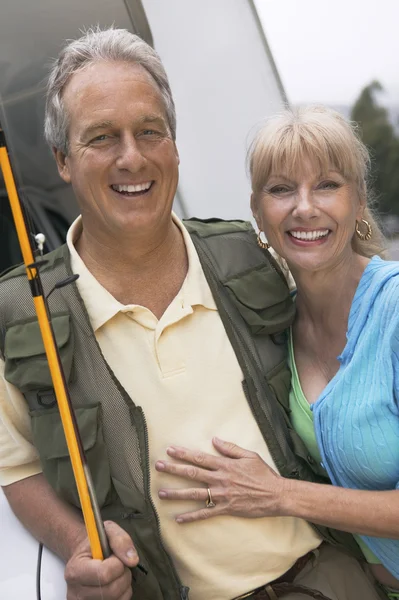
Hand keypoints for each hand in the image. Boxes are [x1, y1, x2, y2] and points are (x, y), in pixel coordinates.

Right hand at [65, 520, 138, 599]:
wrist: (86, 556)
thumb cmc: (96, 543)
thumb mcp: (107, 531)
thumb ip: (120, 540)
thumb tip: (132, 560)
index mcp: (75, 570)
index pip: (104, 574)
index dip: (117, 564)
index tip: (115, 556)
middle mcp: (75, 592)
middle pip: (112, 590)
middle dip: (123, 574)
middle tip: (118, 564)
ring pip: (117, 599)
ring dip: (124, 584)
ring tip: (116, 573)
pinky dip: (122, 594)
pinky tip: (115, 583)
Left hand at [156, 437, 286, 522]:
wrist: (276, 495)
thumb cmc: (264, 474)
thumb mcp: (249, 455)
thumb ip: (230, 448)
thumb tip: (214, 440)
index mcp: (225, 465)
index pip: (200, 458)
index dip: (184, 453)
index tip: (170, 450)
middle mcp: (220, 479)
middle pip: (192, 473)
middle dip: (173, 469)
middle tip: (158, 466)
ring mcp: (222, 495)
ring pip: (195, 494)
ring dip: (176, 493)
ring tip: (161, 493)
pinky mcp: (226, 509)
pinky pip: (205, 514)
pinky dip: (191, 517)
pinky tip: (178, 518)